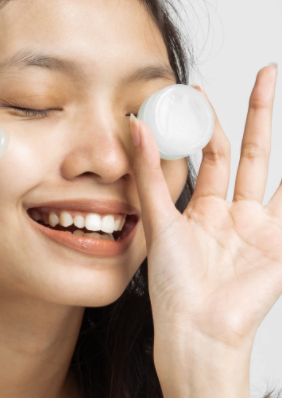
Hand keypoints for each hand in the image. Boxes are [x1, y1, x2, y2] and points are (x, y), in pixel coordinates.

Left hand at [129, 65, 281, 350]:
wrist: (195, 328)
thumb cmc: (172, 282)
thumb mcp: (158, 218)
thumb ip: (149, 173)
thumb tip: (135, 126)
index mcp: (203, 207)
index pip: (211, 153)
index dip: (207, 122)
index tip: (200, 91)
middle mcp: (233, 212)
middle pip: (250, 151)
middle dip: (259, 112)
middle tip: (266, 73)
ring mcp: (260, 226)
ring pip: (275, 170)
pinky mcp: (281, 244)